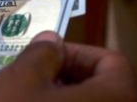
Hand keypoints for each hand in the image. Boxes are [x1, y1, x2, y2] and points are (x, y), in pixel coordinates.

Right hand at [0, 31, 136, 101]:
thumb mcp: (23, 79)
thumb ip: (41, 52)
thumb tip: (51, 39)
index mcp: (113, 96)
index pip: (112, 62)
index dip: (77, 51)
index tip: (46, 53)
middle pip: (97, 83)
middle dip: (61, 70)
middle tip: (31, 69)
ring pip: (81, 101)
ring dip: (53, 90)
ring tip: (23, 88)